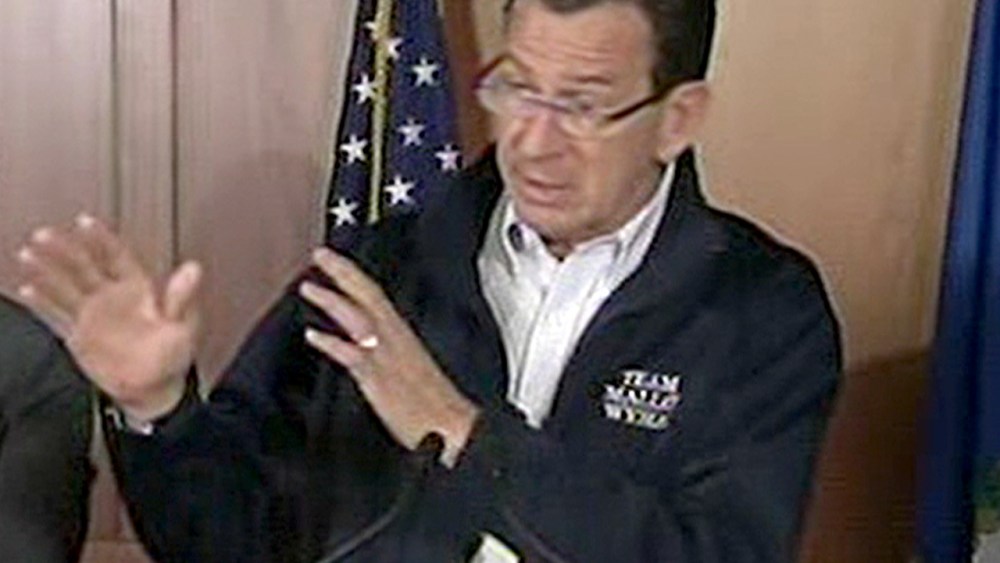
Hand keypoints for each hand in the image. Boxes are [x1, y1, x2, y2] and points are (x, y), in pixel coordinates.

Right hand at [16, 215, 201, 419]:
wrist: (154, 389)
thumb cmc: (173, 355)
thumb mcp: (183, 326)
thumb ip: (182, 298)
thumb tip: (194, 269)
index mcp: (137, 287)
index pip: (116, 255)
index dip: (101, 238)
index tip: (84, 221)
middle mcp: (111, 295)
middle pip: (83, 265)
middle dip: (64, 249)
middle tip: (44, 235)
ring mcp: (92, 314)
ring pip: (65, 285)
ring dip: (46, 270)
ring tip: (28, 254)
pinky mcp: (78, 334)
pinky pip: (56, 314)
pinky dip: (41, 302)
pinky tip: (27, 289)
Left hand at [299, 248, 478, 466]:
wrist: (454, 429)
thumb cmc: (437, 407)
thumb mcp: (412, 371)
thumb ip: (389, 355)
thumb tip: (367, 348)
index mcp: (403, 337)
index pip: (376, 296)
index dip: (354, 276)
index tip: (333, 259)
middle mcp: (396, 340)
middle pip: (369, 296)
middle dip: (344, 273)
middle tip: (320, 254)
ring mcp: (387, 357)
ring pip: (360, 318)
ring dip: (334, 300)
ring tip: (309, 286)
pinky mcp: (380, 379)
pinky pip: (353, 356)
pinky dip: (332, 343)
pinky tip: (313, 335)